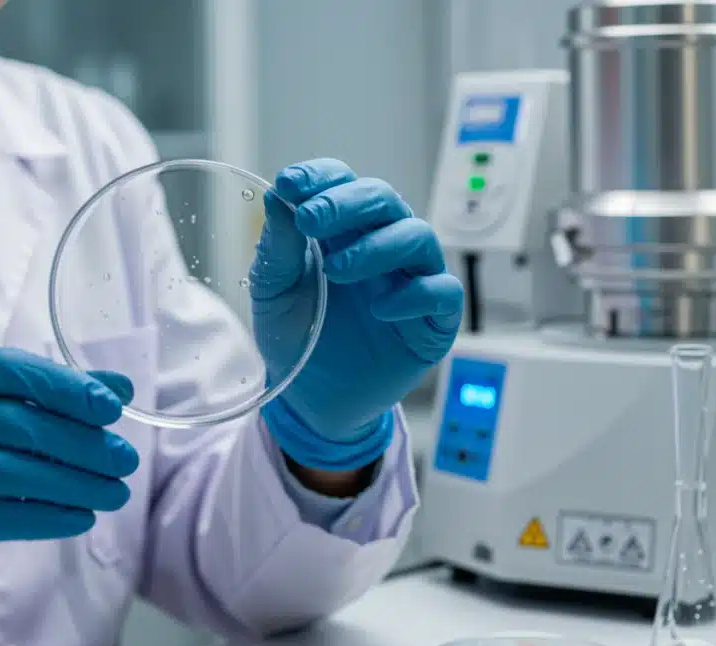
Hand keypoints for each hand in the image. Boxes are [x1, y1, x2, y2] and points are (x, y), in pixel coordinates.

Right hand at [0, 348, 137, 630]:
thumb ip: (39, 398)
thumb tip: (119, 390)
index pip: (9, 370)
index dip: (66, 387)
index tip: (113, 406)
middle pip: (19, 424)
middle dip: (83, 444)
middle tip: (126, 461)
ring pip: (13, 472)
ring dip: (76, 484)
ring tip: (116, 494)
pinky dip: (47, 518)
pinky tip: (81, 518)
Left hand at [251, 159, 462, 470]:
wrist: (310, 398)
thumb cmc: (298, 336)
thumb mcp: (273, 292)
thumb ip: (277, 248)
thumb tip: (276, 197)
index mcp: (342, 229)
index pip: (342, 182)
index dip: (321, 177)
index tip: (291, 185)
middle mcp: (382, 244)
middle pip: (383, 199)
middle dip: (346, 203)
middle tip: (311, 219)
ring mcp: (411, 279)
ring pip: (417, 236)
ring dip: (377, 245)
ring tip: (336, 270)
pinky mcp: (433, 319)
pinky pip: (442, 291)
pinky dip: (414, 294)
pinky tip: (380, 309)